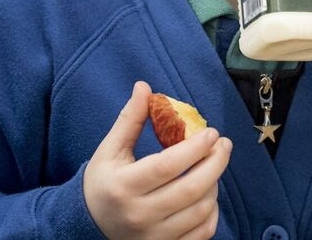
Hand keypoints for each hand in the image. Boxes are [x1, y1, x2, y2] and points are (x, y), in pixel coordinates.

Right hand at [84, 81, 231, 238]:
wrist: (88, 225)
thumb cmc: (103, 182)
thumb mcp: (110, 150)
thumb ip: (130, 119)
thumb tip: (144, 86)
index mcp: (124, 186)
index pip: (167, 165)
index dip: (194, 148)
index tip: (212, 132)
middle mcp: (139, 214)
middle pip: (191, 189)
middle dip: (215, 163)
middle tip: (223, 145)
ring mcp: (154, 236)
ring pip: (200, 210)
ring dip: (214, 184)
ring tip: (212, 166)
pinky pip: (202, 232)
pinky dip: (212, 212)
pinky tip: (208, 194)